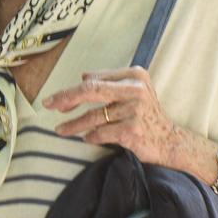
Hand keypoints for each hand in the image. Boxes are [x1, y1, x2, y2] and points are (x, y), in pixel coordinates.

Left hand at [44, 65, 182, 166]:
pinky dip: (91, 137)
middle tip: (48, 105)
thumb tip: (83, 76)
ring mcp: (135, 110)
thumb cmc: (147, 115)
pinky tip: (86, 139)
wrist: (170, 141)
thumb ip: (110, 82)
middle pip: (90, 90)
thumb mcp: (134, 92)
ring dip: (74, 125)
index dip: (71, 90)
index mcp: (135, 75)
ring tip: (61, 130)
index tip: (55, 99)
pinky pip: (102, 133)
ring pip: (94, 116)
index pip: (94, 80)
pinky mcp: (132, 130)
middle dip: (65, 98)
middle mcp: (135, 89)